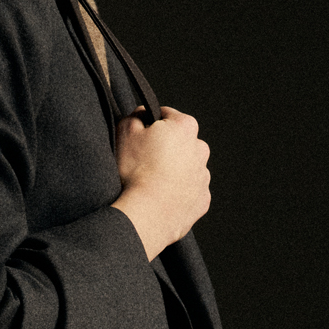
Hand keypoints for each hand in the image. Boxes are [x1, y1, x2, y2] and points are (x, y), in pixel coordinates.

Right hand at [112, 106, 210, 261]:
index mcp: (185, 127)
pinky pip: (188, 190)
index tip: (140, 136)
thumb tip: (142, 116)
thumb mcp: (125, 131)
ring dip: (172, 169)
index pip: (166, 115)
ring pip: (185, 166)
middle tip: (143, 159)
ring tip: (151, 181)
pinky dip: (177, 191)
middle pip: (179, 141)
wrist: (147, 213)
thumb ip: (136, 115)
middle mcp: (200, 149)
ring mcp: (203, 176)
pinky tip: (160, 195)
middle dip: (164, 147)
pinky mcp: (202, 200)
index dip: (149, 123)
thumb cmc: (136, 171)